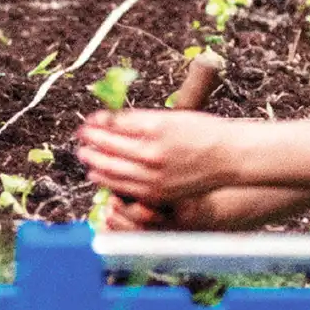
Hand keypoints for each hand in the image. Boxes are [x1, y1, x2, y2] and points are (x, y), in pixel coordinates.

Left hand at [76, 108, 237, 205]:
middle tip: (81, 136)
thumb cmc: (201, 132)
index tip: (90, 120)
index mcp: (156, 127)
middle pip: (108, 146)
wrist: (228, 157)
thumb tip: (109, 120)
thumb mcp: (171, 116)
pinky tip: (96, 174)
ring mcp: (153, 175)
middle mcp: (152, 152)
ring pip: (111, 169)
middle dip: (90, 140)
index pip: (115, 124)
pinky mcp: (156, 192)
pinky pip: (123, 187)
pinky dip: (106, 180)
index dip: (98, 122)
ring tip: (84, 155)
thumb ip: (139, 120)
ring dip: (93, 161)